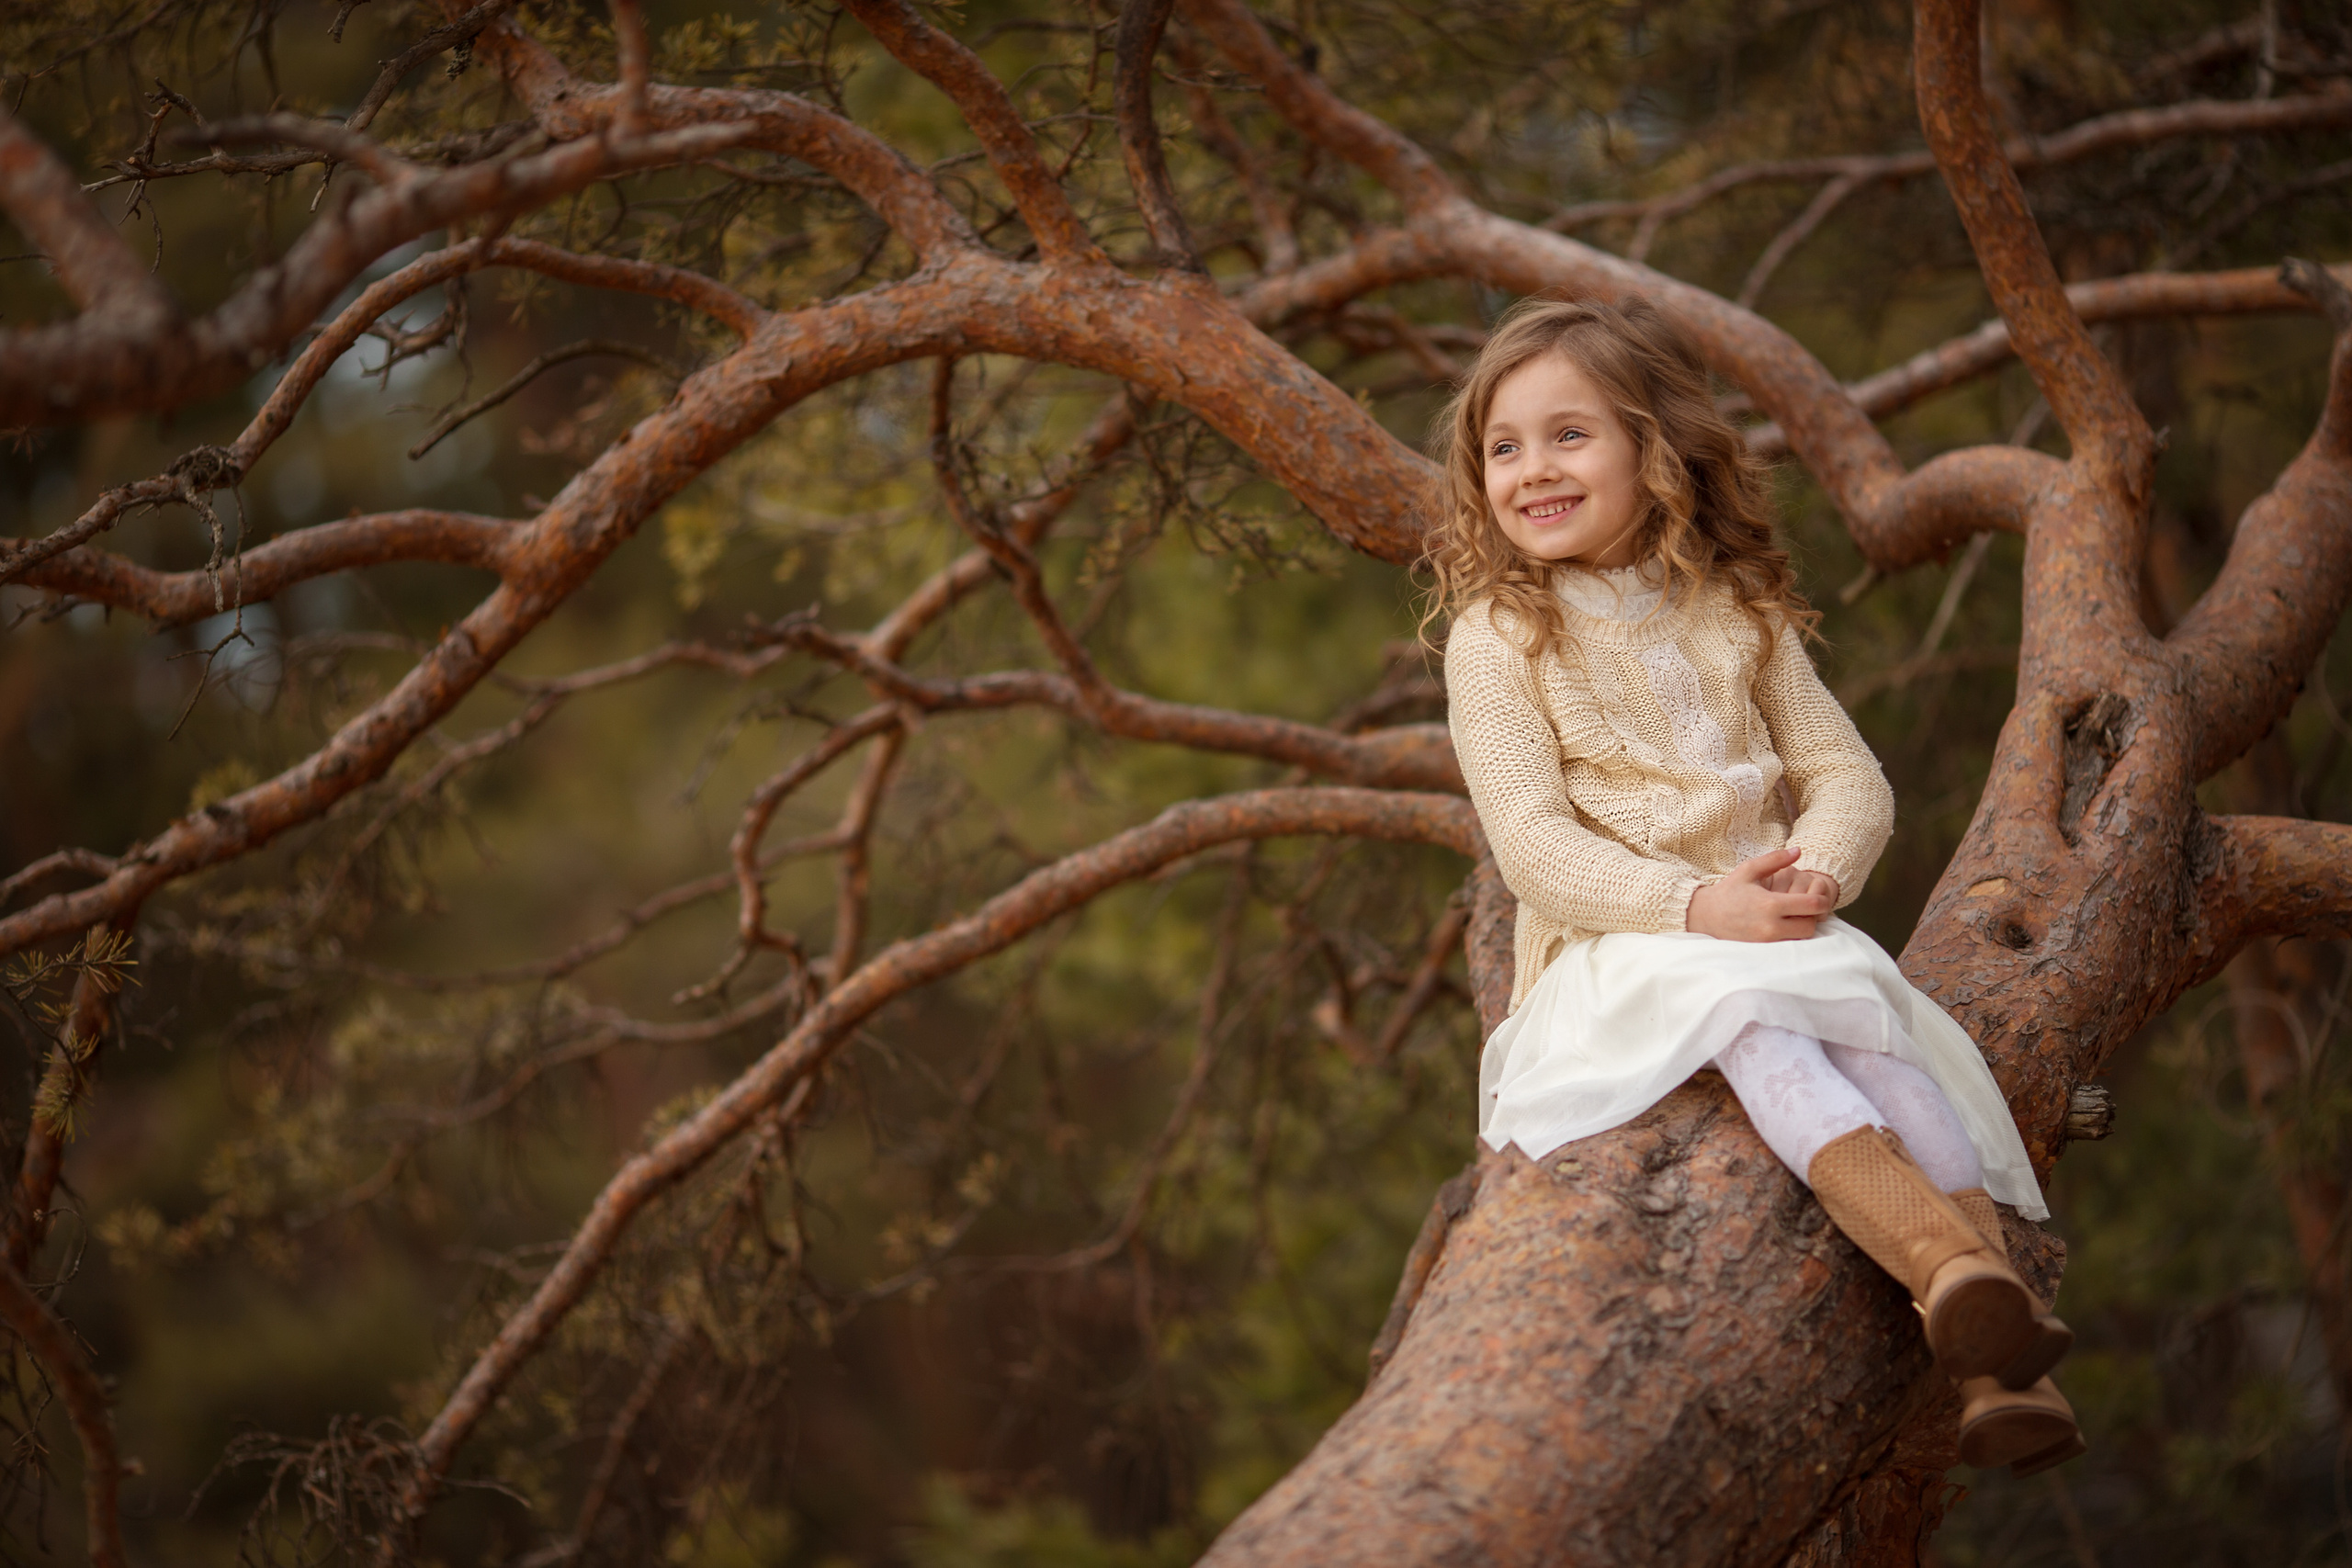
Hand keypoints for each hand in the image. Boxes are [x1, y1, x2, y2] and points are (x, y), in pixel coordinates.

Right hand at [1685, 847, 1838, 942]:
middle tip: (1806, 906)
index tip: (1817, 894)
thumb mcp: (1749, 870)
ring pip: (1801, 938)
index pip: (1812, 905)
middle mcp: (1771, 925)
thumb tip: (1799, 850)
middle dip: (1814, 916)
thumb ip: (1775, 859)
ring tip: (1795, 915)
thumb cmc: (1729, 891)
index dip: (1822, 899)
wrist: (1705, 916)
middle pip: (1811, 925)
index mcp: (1771, 904)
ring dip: (1803, 926)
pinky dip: (1792, 935)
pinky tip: (1784, 924)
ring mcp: (1767, 941)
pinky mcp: (1763, 949)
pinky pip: (1788, 944)